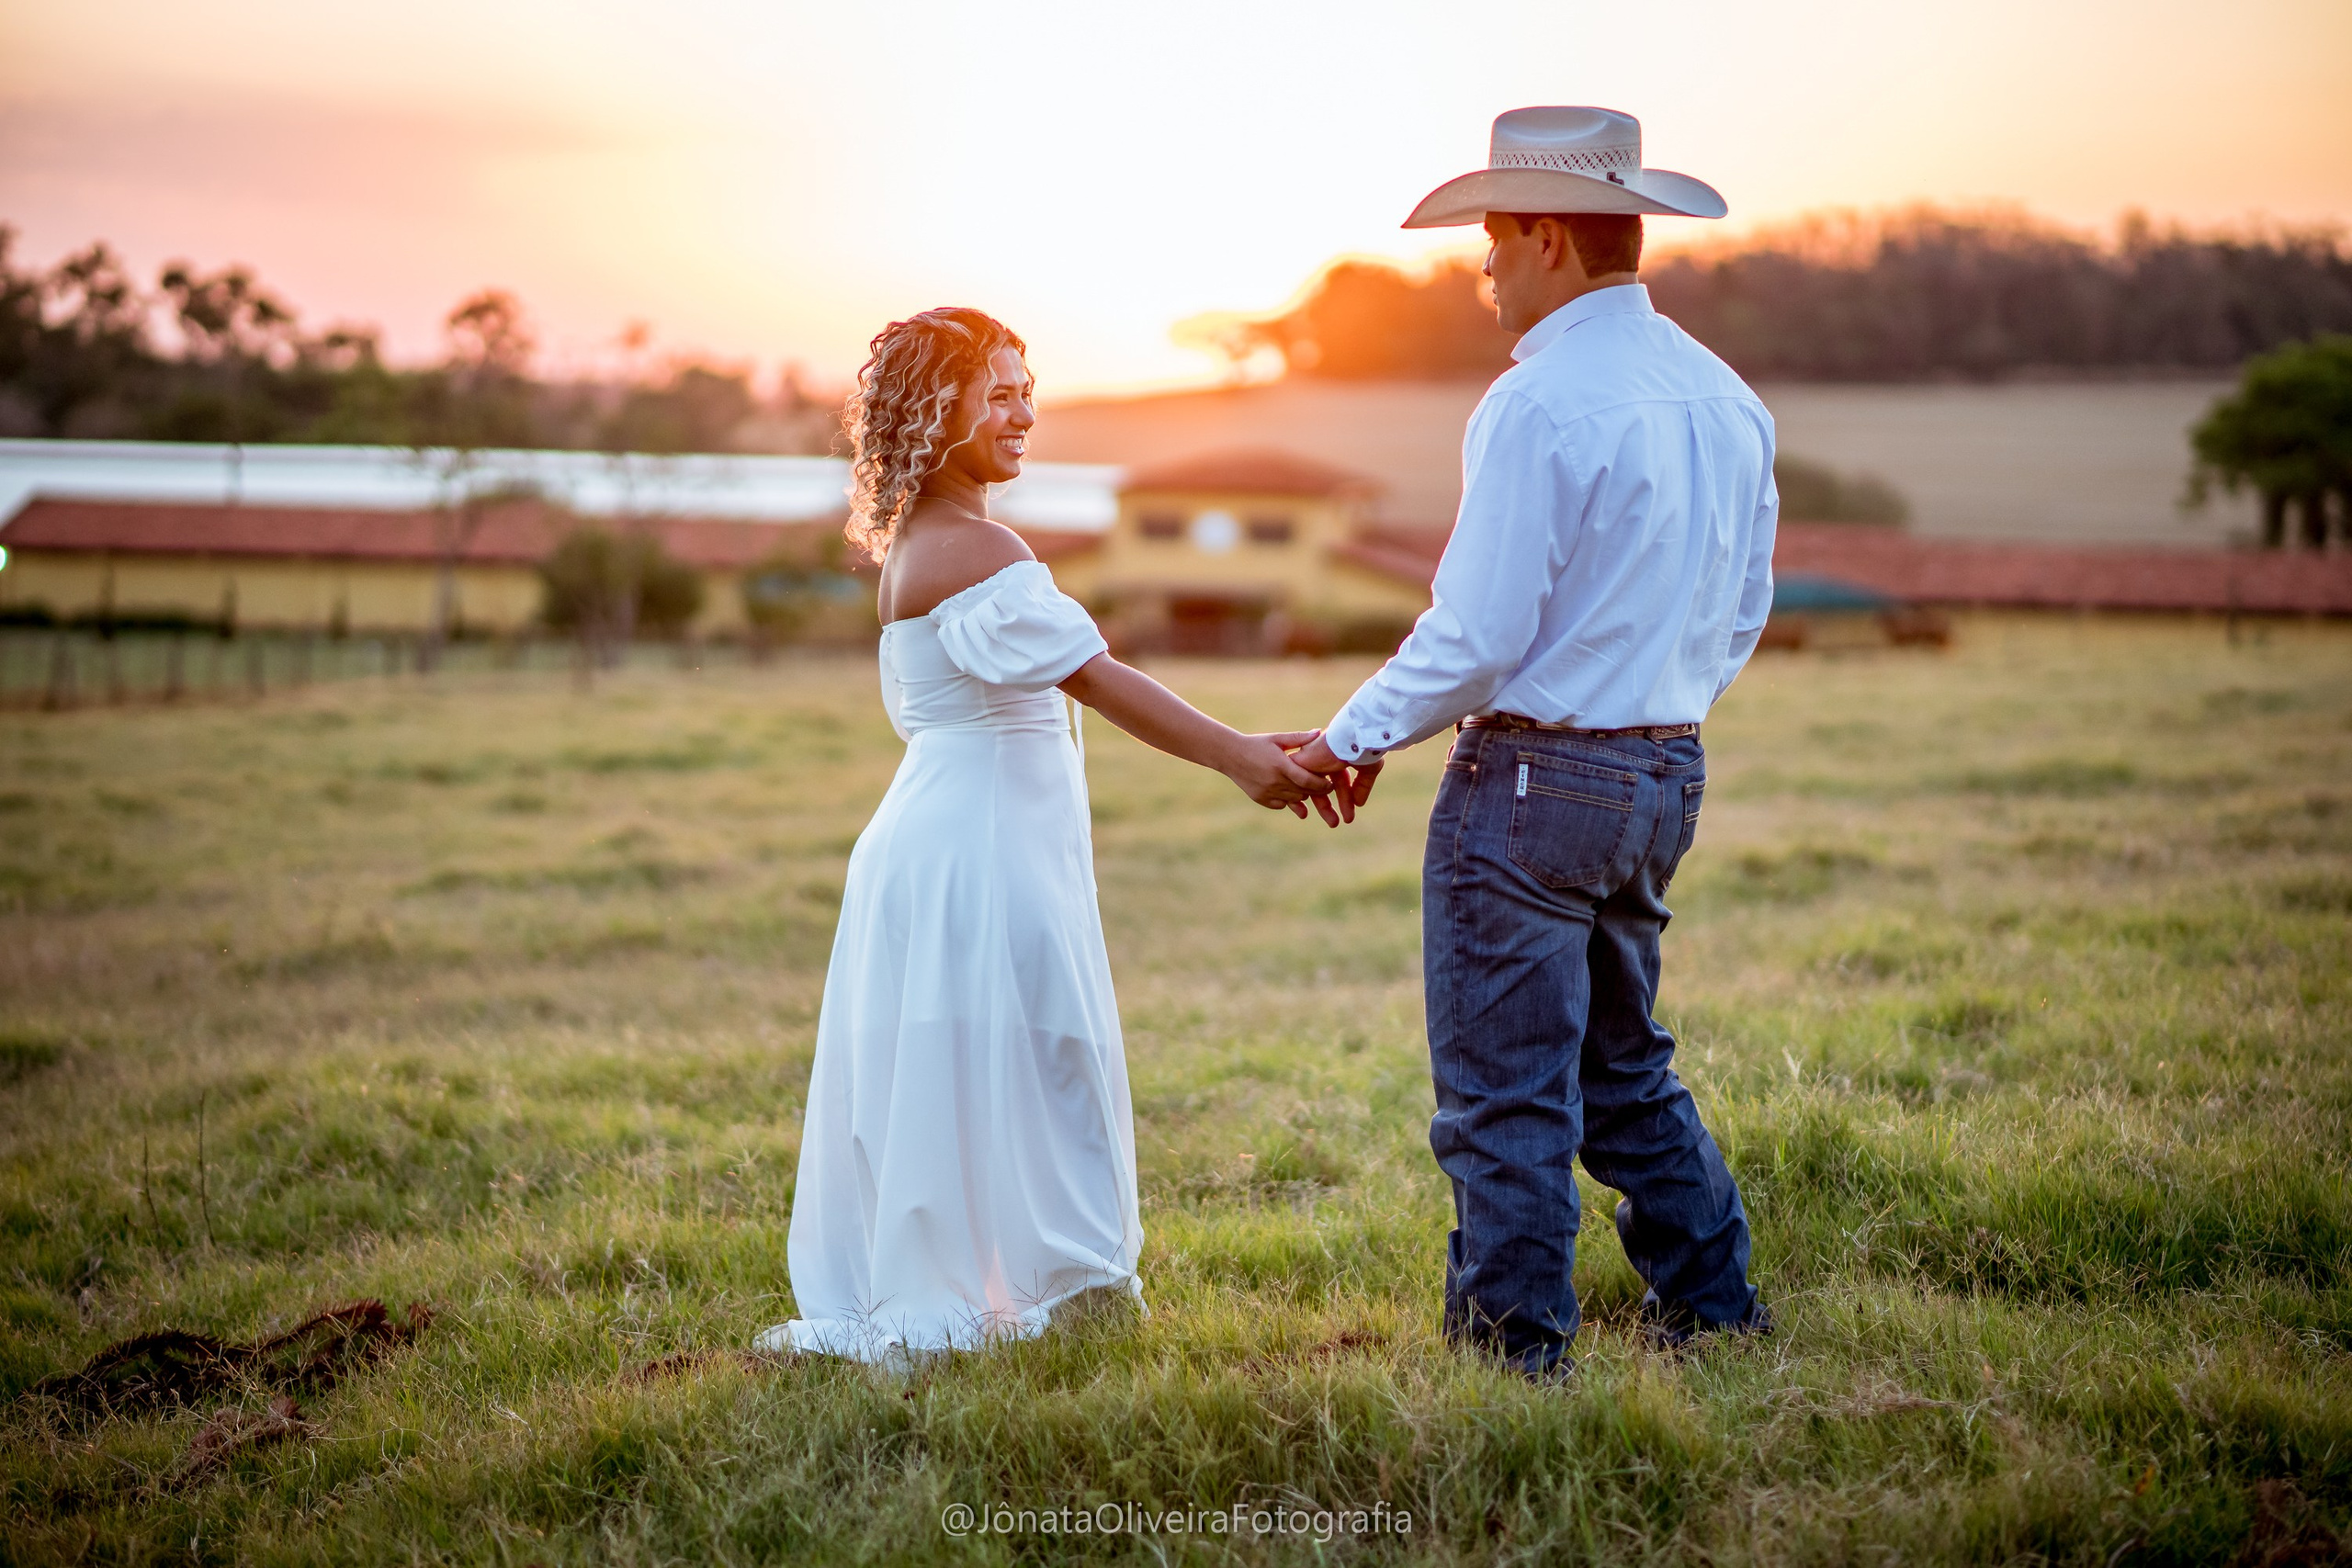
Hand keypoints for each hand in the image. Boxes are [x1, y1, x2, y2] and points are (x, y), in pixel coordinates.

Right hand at [1222, 730, 1344, 825]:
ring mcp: (1267, 792)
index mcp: (1281, 765)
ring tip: (1307, 787)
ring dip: (1303, 795)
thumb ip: (1299, 738)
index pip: (1308, 781)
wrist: (1230, 755)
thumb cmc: (1257, 744)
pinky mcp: (1261, 799)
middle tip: (1324, 786)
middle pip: (1304, 792)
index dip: (1322, 785)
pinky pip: (1281, 805)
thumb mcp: (1277, 739)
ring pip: (1294, 800)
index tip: (1330, 783)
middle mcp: (1274, 781)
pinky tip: (1289, 791)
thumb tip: (1319, 733)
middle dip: (1316, 790)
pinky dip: (1288, 800)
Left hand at [1288, 733, 1383, 817]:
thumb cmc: (1361, 749)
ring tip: (1332, 824)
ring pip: (1311, 788)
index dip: (1345, 799)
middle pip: (1323, 788)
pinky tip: (1305, 813)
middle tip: (1337, 824)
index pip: (1339, 782)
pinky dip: (1300, 800)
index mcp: (1336, 757)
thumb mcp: (1368, 768)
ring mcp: (1309, 761)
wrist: (1349, 741)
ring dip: (1321, 806)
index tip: (1349, 816)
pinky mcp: (1299, 764)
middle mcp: (1321, 759)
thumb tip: (1359, 804)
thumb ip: (1363, 785)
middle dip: (1330, 806)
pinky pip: (1297, 785)